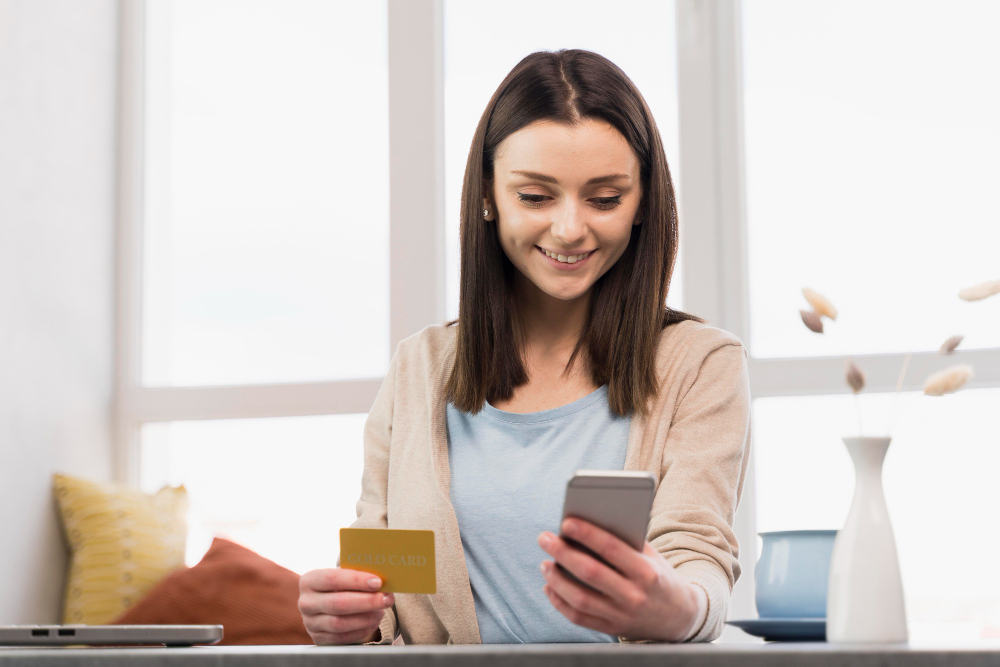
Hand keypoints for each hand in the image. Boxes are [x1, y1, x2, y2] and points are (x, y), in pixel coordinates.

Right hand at [298, 568, 393, 644]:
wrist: (327, 604)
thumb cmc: (339, 585)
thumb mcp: (342, 576)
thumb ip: (356, 575)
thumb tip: (381, 580)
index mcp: (309, 580)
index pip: (333, 578)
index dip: (356, 581)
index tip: (378, 582)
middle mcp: (306, 602)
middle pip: (338, 603)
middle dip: (367, 601)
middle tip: (387, 598)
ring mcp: (310, 622)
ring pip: (340, 623)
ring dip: (366, 618)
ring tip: (381, 611)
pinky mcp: (318, 638)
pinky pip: (342, 637)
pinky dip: (361, 630)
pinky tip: (374, 622)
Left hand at [537, 518, 705, 641]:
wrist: (680, 617)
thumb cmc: (659, 577)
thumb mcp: (652, 556)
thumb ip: (626, 541)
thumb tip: (589, 522)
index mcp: (647, 572)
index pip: (611, 549)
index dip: (587, 534)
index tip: (566, 522)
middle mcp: (634, 596)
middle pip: (590, 573)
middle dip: (563, 553)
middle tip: (545, 538)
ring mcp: (622, 616)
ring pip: (580, 598)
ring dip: (556, 579)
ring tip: (545, 563)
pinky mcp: (612, 629)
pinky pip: (578, 617)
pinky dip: (559, 601)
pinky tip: (550, 586)